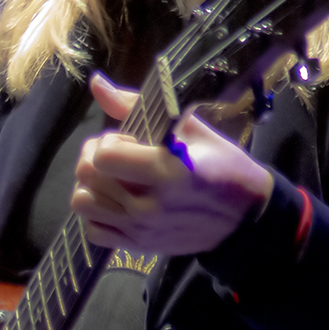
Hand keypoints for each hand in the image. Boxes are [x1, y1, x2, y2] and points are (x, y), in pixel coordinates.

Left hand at [71, 71, 273, 257]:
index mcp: (166, 172)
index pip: (104, 155)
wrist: (246, 217)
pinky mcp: (138, 247)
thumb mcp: (189, 128)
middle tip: (118, 154)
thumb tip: (96, 83)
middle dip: (95, 156)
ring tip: (114, 178)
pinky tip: (117, 202)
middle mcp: (149, 206)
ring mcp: (141, 230)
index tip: (130, 140)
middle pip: (87, 176)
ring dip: (92, 185)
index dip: (110, 141)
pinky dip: (98, 215)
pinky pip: (92, 231)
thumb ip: (136, 107)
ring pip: (82, 203)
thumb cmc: (222, 165)